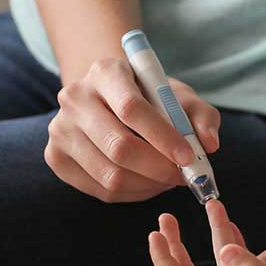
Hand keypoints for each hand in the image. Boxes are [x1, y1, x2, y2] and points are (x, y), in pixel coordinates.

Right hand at [44, 56, 220, 201]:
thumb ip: (201, 115)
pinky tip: (150, 183)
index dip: (163, 137)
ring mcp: (60, 129)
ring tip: (169, 179)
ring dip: (149, 185)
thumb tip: (209, 144)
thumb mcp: (180, 95)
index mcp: (105, 72)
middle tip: (184, 176)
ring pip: (109, 174)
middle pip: (118, 146)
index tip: (188, 157)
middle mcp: (75, 98)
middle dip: (159, 168)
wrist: (109, 97)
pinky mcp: (55, 157)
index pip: (132, 108)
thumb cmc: (151, 96)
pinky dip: (132, 193)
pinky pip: (99, 189)